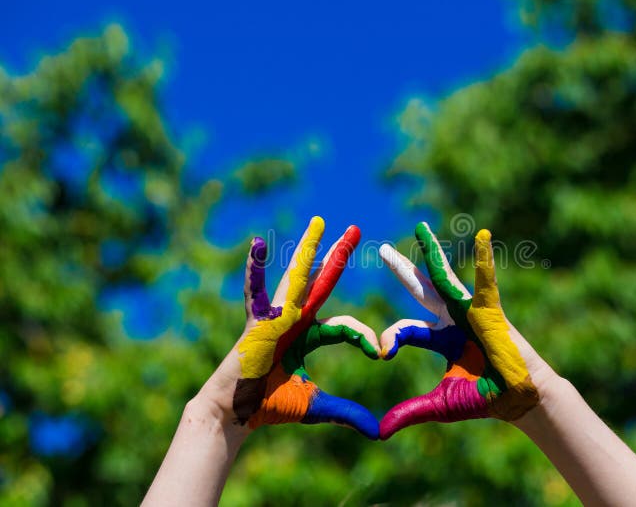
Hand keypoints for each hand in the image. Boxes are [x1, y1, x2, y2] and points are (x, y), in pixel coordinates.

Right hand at [200, 216, 380, 438]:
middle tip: (354, 228)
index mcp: (308, 334)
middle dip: (338, 255)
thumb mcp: (315, 405)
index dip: (364, 335)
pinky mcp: (257, 323)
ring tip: (320, 224)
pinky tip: (257, 245)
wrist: (236, 413)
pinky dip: (254, 271)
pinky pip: (256, 293)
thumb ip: (346, 412)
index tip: (380, 352)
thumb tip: (377, 431)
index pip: (344, 325)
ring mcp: (275, 317)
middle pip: (321, 281)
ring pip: (296, 277)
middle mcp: (294, 319)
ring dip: (308, 250)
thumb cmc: (269, 406)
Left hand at [377, 222, 555, 439]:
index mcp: (439, 338)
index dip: (391, 337)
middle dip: (402, 269)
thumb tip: (380, 432)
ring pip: (446, 277)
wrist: (518, 400)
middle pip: (420, 289)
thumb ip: (410, 412)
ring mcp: (469, 312)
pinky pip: (485, 281)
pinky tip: (481, 236)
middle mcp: (451, 319)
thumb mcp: (440, 404)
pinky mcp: (490, 310)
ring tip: (420, 228)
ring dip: (432, 253)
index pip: (406, 329)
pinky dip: (484, 260)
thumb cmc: (484, 398)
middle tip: (383, 249)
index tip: (382, 352)